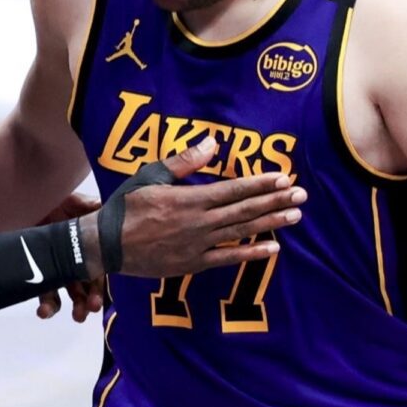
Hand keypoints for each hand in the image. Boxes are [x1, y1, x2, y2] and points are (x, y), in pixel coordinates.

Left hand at [37, 192, 106, 321]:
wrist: (24, 200)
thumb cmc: (52, 200)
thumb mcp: (75, 202)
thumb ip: (93, 208)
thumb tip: (108, 212)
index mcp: (86, 248)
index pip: (97, 273)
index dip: (98, 290)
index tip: (97, 303)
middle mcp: (72, 261)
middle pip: (84, 288)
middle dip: (87, 303)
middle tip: (86, 311)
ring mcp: (54, 268)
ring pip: (64, 294)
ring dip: (71, 308)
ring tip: (72, 316)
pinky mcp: (35, 272)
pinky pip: (42, 292)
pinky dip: (47, 307)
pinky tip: (44, 312)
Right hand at [87, 136, 305, 278]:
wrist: (106, 245)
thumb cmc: (126, 207)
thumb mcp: (150, 176)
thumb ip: (183, 161)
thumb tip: (211, 142)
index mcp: (189, 199)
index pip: (233, 190)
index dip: (260, 184)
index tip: (283, 178)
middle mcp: (199, 223)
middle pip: (244, 210)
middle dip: (275, 202)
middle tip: (301, 196)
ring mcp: (198, 245)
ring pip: (241, 233)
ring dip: (270, 223)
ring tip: (294, 216)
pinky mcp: (194, 263)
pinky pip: (228, 259)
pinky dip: (251, 254)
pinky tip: (273, 248)